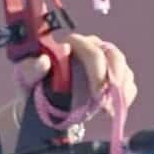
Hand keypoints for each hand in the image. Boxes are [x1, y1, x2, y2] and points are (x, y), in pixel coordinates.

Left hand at [16, 33, 137, 116]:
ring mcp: (106, 62)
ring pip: (124, 70)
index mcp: (73, 43)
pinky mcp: (114, 77)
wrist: (41, 102)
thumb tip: (43, 61)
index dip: (97, 69)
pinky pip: (128, 84)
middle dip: (112, 80)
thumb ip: (30, 69)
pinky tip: (114, 110)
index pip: (91, 50)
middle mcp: (93, 47)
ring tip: (108, 109)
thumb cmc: (32, 84)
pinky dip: (124, 98)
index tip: (96, 92)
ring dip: (120, 90)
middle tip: (104, 103)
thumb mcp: (25, 78)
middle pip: (114, 57)